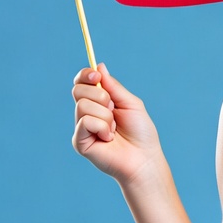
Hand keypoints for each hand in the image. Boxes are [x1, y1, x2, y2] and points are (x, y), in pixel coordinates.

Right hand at [72, 64, 163, 185]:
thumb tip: (99, 65)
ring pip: (83, 105)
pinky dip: (102, 127)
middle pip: (78, 90)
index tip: (96, 75)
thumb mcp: (130, 103)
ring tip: (114, 129)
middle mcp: (87, 113)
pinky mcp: (79, 141)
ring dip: (106, 115)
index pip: (81, 82)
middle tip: (114, 110)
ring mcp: (81, 128)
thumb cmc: (141, 132)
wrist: (144, 158)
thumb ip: (113, 86)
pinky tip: (108, 138)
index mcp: (98, 102)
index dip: (85, 75)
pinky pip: (85, 122)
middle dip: (101, 96)